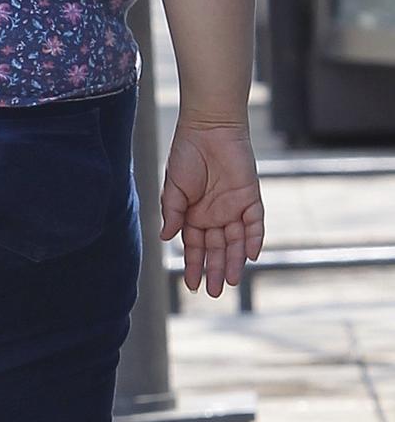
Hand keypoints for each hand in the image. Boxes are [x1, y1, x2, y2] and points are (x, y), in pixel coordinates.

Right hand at [161, 119, 264, 298]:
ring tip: (231, 282)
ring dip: (234, 261)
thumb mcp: (173, 187)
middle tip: (214, 292)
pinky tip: (250, 255)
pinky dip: (253, 239)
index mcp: (194, 214)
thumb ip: (172, 212)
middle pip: (216, 249)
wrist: (209, 128)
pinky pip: (255, 224)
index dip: (193, 265)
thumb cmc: (186, 154)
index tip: (192, 285)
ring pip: (236, 242)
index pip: (195, 246)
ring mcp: (234, 208)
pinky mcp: (251, 198)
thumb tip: (167, 238)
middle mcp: (215, 215)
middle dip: (214, 270)